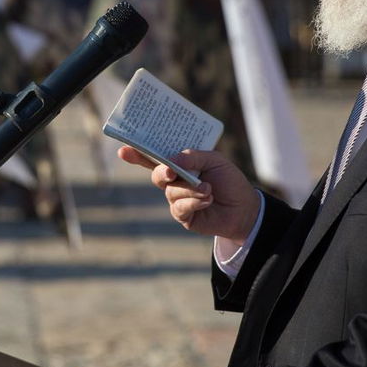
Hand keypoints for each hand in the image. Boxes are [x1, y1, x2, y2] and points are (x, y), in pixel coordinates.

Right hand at [118, 146, 259, 243]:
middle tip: (172, 172)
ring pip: (171, 192)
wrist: (243, 208)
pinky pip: (179, 207)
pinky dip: (194, 202)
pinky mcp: (182, 215)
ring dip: (190, 190)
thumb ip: (194, 157)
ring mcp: (177, 198)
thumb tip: (172, 160)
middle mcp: (175, 180)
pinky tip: (207, 200)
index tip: (123, 151)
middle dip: (163, 172)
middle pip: (158, 174)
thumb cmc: (229, 181)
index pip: (156, 157)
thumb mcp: (216, 161)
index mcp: (180, 163)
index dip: (138, 154)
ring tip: (208, 190)